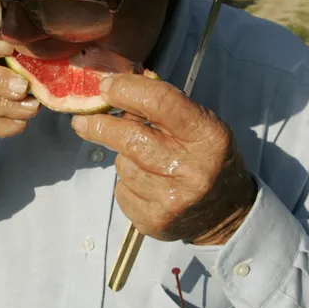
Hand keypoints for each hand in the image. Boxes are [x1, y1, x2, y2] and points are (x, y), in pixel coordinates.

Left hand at [71, 74, 255, 244]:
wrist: (225, 214)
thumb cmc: (207, 158)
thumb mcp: (200, 125)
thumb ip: (164, 106)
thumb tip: (116, 87)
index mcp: (207, 136)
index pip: (160, 102)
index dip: (126, 89)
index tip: (105, 87)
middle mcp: (192, 168)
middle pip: (130, 137)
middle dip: (101, 125)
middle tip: (83, 121)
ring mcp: (172, 199)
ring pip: (123, 165)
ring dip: (124, 157)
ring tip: (145, 161)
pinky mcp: (154, 220)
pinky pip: (122, 191)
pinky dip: (127, 184)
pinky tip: (147, 186)